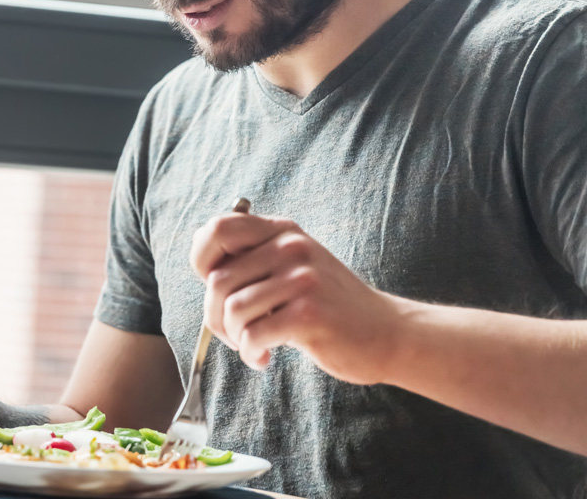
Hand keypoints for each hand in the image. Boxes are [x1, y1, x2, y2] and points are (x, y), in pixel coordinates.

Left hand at [190, 212, 401, 382]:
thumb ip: (256, 256)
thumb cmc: (330, 305)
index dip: (202, 260)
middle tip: (235, 334)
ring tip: (253, 346)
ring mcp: (302, 279)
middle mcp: (291, 247)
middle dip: (215, 317)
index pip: (218, 228)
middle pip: (218, 280)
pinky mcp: (309, 314)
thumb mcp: (295, 265)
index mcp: (283, 231)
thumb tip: (200, 249)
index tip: (217, 290)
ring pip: (232, 310)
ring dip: (234, 339)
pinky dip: (250, 353)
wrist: (386, 332)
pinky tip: (264, 358)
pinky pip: (253, 335)